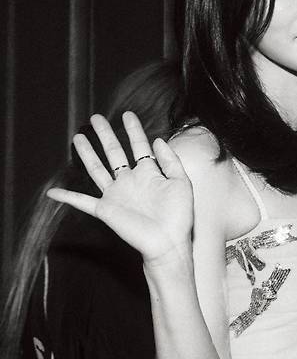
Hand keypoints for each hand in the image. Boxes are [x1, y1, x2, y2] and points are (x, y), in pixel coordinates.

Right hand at [47, 112, 193, 263]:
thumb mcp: (181, 183)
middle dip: (106, 135)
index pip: (139, 147)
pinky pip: (82, 202)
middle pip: (114, 153)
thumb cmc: (178, 217)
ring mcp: (117, 195)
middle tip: (96, 118)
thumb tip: (158, 139)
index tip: (128, 114)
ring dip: (88, 154)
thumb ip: (170, 161)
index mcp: (149, 174)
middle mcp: (130, 182)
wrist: (168, 243)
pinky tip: (53, 193)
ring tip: (79, 137)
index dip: (134, 130)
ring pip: (97, 169)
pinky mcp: (106, 210)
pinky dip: (67, 197)